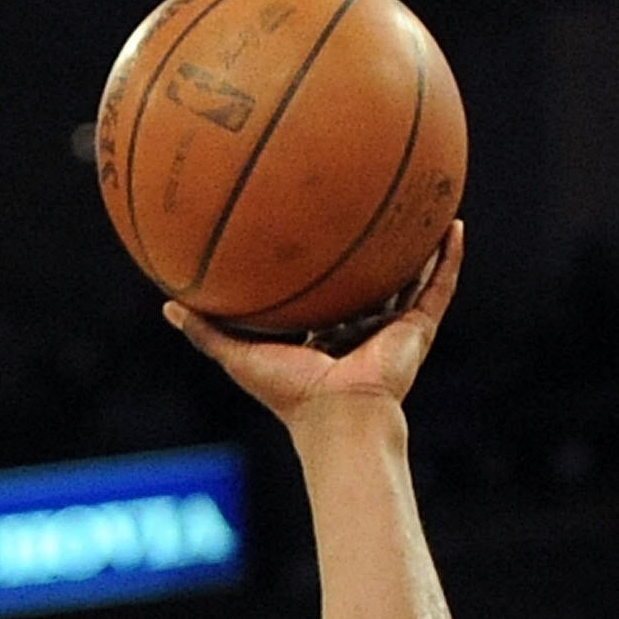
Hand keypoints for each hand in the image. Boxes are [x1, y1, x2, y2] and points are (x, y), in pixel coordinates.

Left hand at [163, 219, 462, 429]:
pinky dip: (448, 257)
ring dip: (417, 245)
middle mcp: (361, 330)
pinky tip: (452, 223)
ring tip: (423, 202)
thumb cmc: (288, 394)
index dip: (322, 268)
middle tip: (369, 203)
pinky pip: (439, 286)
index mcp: (324, 337)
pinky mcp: (418, 330)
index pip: (325, 296)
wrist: (338, 416)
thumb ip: (206, 330)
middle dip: (371, 250)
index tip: (316, 233)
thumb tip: (167, 305)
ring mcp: (393, 330)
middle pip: (369, 282)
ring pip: (409, 279)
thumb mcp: (238, 355)